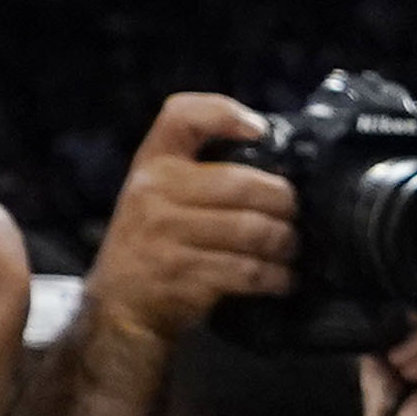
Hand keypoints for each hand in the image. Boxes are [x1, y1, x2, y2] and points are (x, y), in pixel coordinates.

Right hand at [85, 93, 296, 344]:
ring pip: (252, 230)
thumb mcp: (160, 193)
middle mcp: (155, 191)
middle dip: (283, 202)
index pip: (182, 116)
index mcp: (153, 162)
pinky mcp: (184, 274)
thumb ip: (202, 172)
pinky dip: (276, 277)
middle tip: (295, 214)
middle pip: (241, 184)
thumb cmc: (154, 240)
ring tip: (290, 248)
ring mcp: (167, 234)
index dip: (225, 113)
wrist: (121, 302)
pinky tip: (282, 278)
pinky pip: (248, 271)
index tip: (262, 131)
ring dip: (285, 243)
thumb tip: (275, 163)